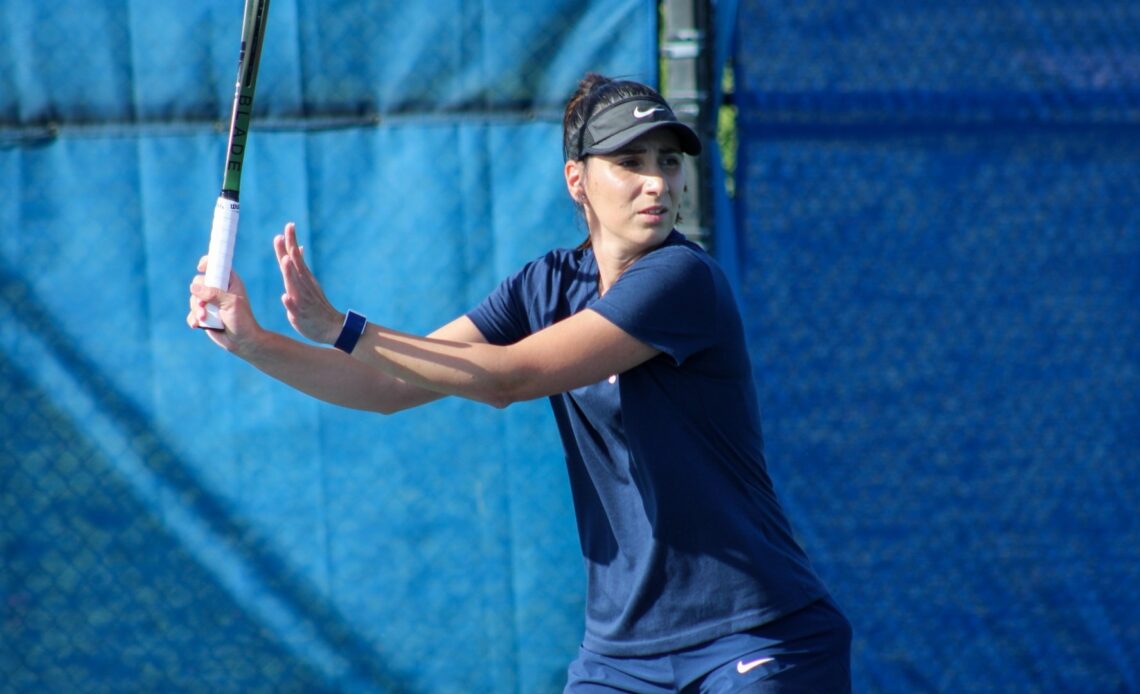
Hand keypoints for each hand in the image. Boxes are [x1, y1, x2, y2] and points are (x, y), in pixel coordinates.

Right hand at [187, 257, 261, 353]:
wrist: (242, 342)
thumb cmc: (242, 320)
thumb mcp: (230, 304)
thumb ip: (213, 294)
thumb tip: (193, 287)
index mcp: (229, 282)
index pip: (216, 266)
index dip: (207, 263)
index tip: (201, 267)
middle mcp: (219, 290)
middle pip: (199, 283)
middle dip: (198, 296)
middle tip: (204, 307)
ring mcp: (210, 302)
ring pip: (194, 299)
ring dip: (196, 310)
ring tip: (203, 319)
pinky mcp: (205, 315)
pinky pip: (192, 313)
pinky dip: (193, 318)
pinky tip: (196, 325)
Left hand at [274, 222, 342, 343]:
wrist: (332, 328)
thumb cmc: (316, 305)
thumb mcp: (308, 283)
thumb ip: (299, 266)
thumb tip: (297, 247)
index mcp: (303, 279)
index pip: (295, 257)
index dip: (291, 242)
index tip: (289, 225)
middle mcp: (303, 286)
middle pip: (294, 266)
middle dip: (290, 249)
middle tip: (285, 233)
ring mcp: (303, 300)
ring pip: (295, 285)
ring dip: (290, 273)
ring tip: (286, 260)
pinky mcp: (302, 315)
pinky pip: (295, 308)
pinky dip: (290, 303)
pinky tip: (285, 297)